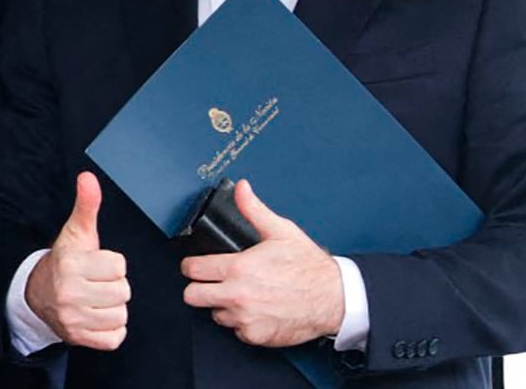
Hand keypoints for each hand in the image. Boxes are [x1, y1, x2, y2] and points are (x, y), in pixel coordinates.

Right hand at [24, 172, 129, 349]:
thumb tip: (88, 177)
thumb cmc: (65, 261)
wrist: (38, 293)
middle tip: (97, 282)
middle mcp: (69, 293)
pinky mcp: (78, 338)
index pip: (118, 266)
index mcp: (71, 265)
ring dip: (114, 308)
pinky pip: (115, 338)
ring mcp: (72, 319)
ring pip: (121, 315)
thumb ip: (87, 205)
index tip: (97, 264)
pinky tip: (97, 316)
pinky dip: (111, 329)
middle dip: (114, 285)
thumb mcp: (76, 232)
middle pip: (123, 291)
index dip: (112, 264)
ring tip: (97, 298)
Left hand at [180, 179, 343, 346]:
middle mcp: (237, 295)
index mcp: (238, 268)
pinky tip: (255, 309)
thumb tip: (242, 189)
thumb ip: (254, 209)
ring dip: (222, 305)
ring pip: (214, 314)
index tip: (195, 266)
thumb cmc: (309, 266)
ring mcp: (245, 318)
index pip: (193, 269)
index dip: (192, 265)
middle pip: (192, 296)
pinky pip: (235, 331)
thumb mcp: (280, 231)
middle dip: (198, 287)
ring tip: (239, 295)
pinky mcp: (256, 336)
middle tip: (209, 282)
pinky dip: (242, 322)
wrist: (333, 298)